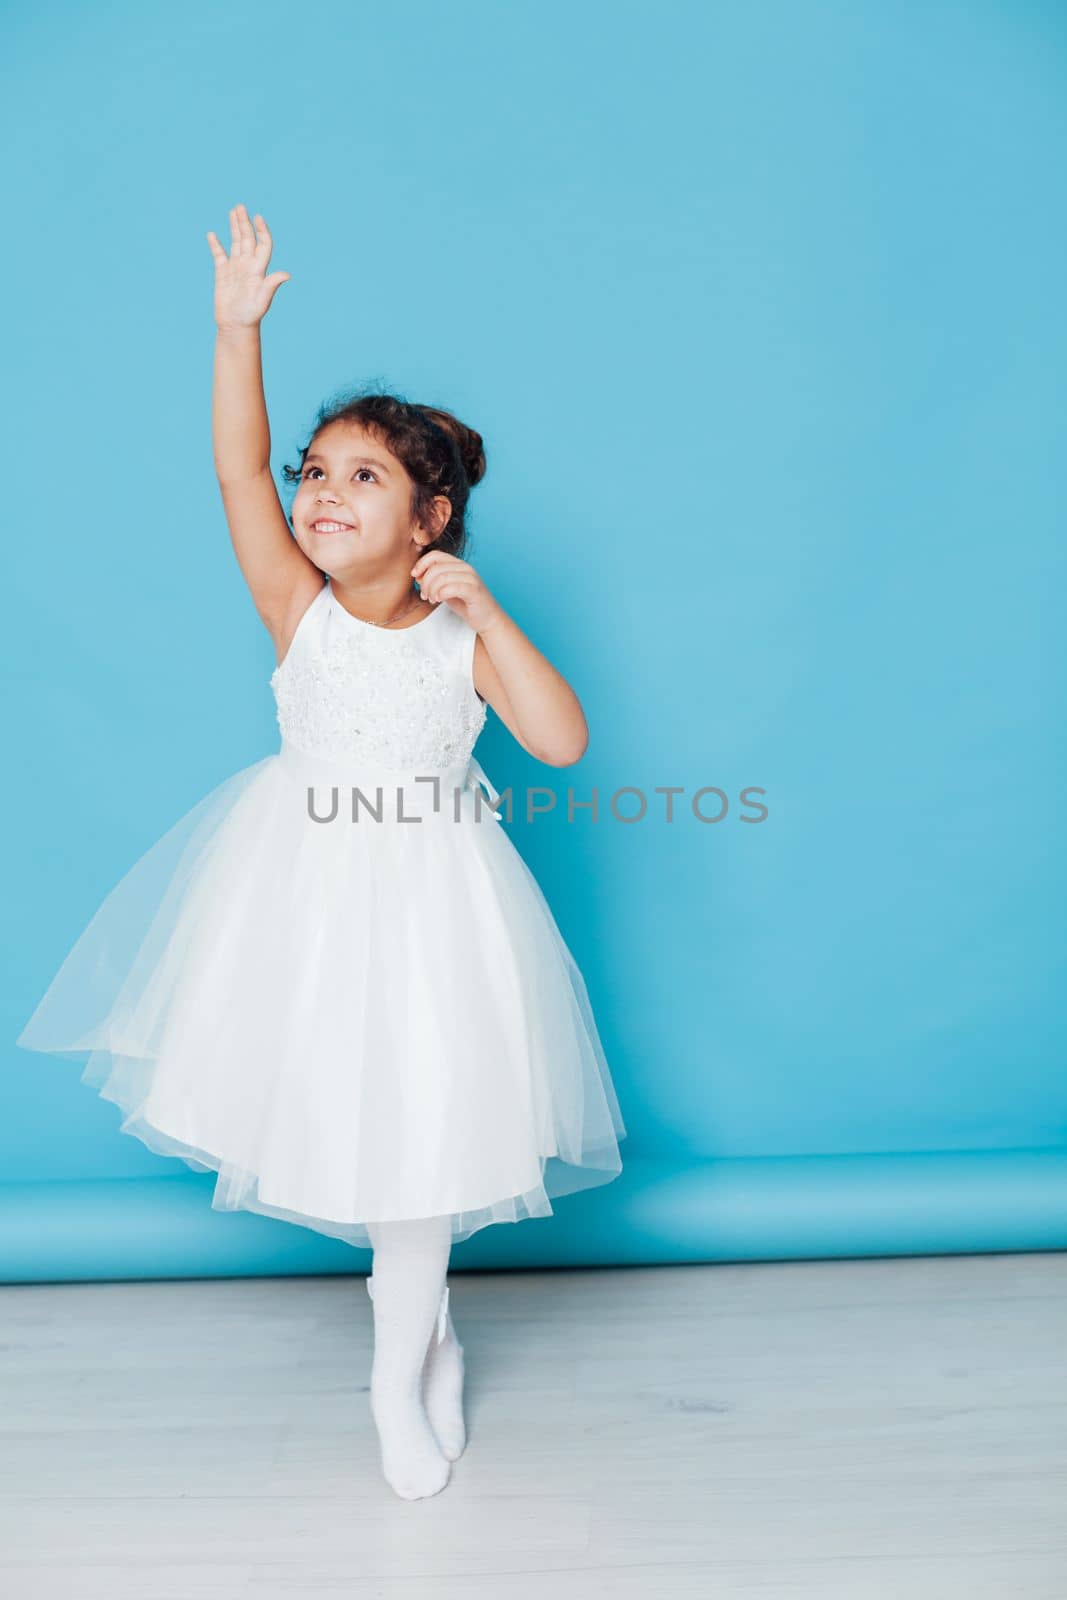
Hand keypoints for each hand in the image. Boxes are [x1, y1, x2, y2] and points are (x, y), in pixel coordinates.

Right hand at [206, 204, 290, 329]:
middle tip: (241, 206)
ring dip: (234, 227)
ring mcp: (235, 268)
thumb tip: (287, 275)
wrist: (235, 326)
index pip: (263, 244)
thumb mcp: (262, 300)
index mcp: (258, 269)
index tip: (258, 217)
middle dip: (245, 222)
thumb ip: (272, 284)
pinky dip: (215, 245)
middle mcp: (248, 266)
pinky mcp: (222, 274)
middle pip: (247, 239)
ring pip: (235, 242)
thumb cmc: (250, 315)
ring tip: (233, 211)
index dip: (262, 231)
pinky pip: (219, 255)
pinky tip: (212, 234)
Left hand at [411, 552, 505, 633]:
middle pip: (436, 567)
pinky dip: (441, 593)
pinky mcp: (474, 590)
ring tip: (431, 599)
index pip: (435, 555)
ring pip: (442, 576)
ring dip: (431, 589)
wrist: (487, 620)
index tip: (414, 576)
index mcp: (458, 565)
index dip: (421, 564)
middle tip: (424, 595)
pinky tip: (438, 600)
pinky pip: (452, 587)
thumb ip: (434, 580)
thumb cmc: (466, 604)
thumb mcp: (446, 590)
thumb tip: (417, 575)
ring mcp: (471, 578)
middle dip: (425, 582)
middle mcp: (466, 567)